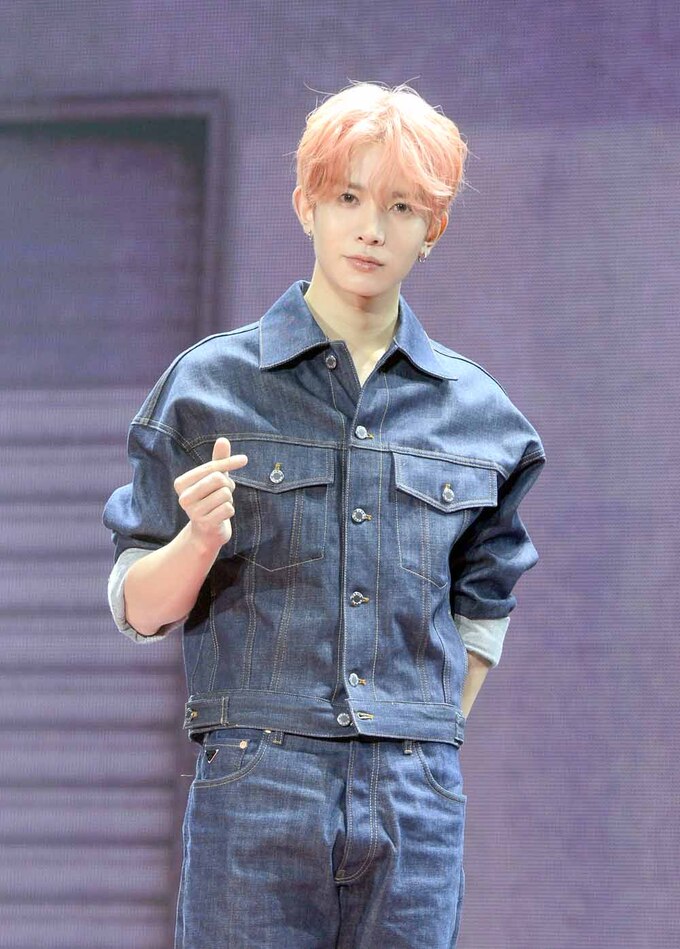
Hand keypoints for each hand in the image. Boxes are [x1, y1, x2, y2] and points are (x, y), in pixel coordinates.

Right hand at [173, 438, 247, 552]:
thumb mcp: (214, 478)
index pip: (211, 468)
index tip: (244, 459)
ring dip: (228, 499)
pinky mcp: (205, 524)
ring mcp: (193, 512)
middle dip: (228, 485)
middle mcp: (183, 497)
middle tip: (224, 492)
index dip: (230, 462)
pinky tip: (221, 515)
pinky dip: (230, 510)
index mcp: (181, 483)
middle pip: (218, 479)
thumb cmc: (210, 499)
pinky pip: (228, 508)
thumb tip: (223, 439)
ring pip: (225, 494)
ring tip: (220, 505)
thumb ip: (218, 460)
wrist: (206, 532)